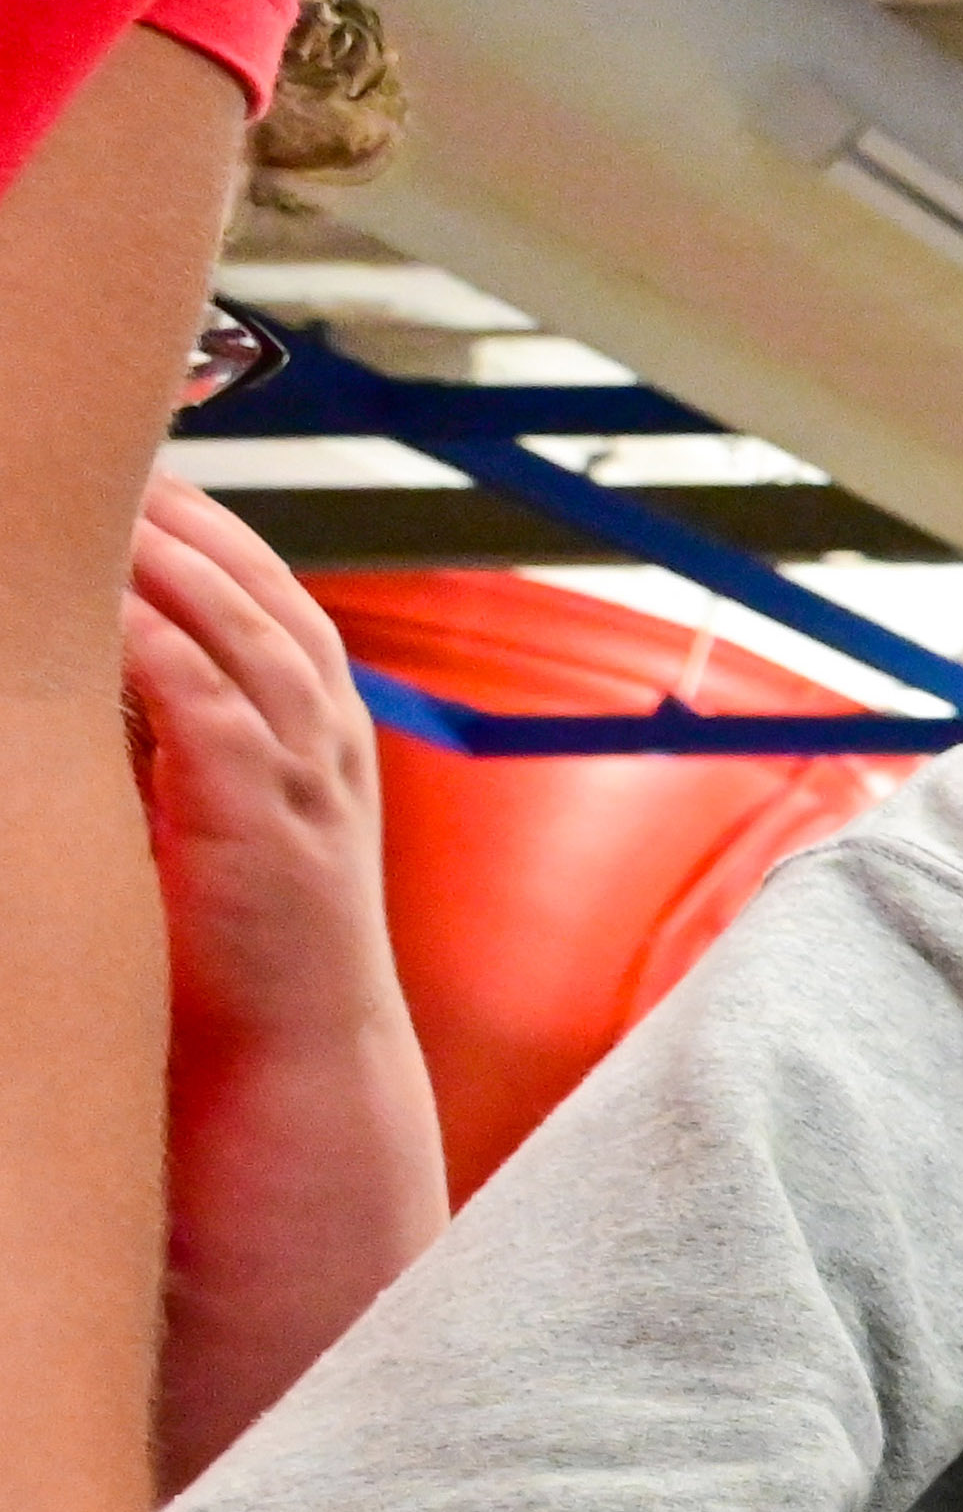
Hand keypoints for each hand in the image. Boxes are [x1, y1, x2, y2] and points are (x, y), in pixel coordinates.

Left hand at [127, 478, 405, 1043]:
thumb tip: (86, 677)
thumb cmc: (243, 952)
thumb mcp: (223, 822)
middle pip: (258, 586)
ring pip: (237, 623)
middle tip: (104, 450)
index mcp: (324, 732)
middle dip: (184, 515)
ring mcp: (302, 769)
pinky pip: (203, 694)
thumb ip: (179, 747)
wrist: (299, 1060)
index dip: (206, 529)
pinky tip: (98, 599)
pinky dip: (153, 637)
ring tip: (97, 497)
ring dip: (166, 554)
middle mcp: (327, 735)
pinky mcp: (259, 808)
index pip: (270, 595)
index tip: (134, 473)